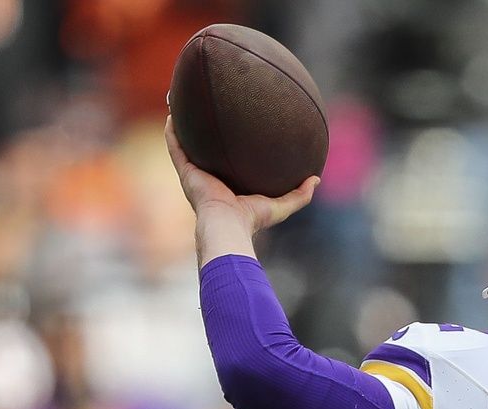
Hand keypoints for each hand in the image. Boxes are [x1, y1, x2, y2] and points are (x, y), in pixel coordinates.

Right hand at [164, 115, 317, 235]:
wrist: (228, 224)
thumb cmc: (253, 219)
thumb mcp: (282, 205)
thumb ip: (300, 194)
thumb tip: (316, 179)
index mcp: (229, 186)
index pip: (228, 164)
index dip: (229, 149)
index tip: (235, 131)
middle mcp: (209, 178)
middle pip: (205, 152)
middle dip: (205, 135)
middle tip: (209, 112)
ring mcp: (194, 175)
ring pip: (186, 146)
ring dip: (183, 127)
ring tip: (182, 106)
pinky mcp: (184, 172)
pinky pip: (175, 147)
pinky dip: (171, 132)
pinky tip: (172, 114)